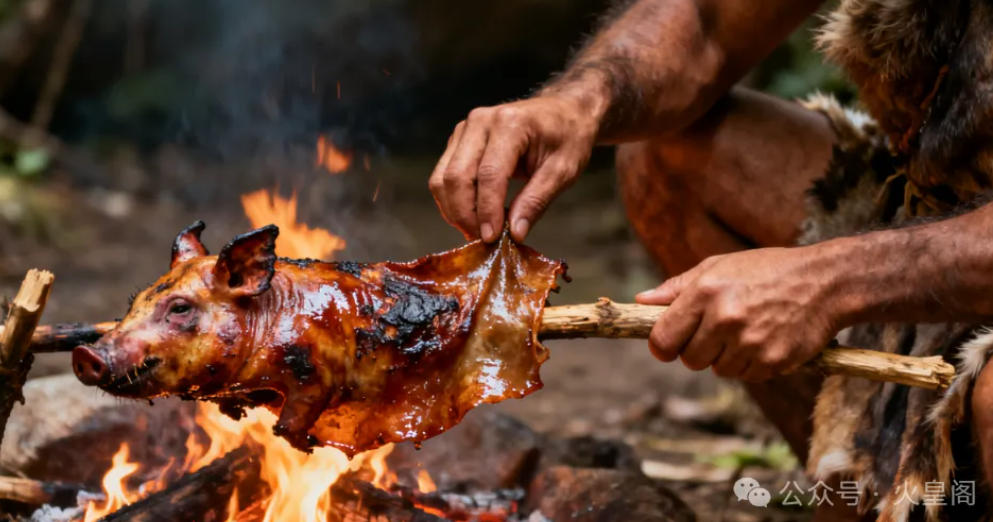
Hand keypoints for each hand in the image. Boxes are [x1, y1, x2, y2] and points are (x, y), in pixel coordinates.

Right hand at [429, 94, 599, 242]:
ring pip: (443, 179)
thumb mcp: (564, 171)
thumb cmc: (568, 137)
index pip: (489, 174)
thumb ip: (536, 201)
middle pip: (456, 177)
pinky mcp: (458, 140)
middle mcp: (480, 122)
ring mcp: (465, 129)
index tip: (492, 238)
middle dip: (465, 215)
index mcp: (510, 123)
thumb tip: (515, 233)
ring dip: (455, 210)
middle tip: (483, 240)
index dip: (487, 211)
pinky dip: (454, 201)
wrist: (563, 112)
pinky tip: (476, 214)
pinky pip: (444, 176)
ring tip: (479, 230)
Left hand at [635, 247, 843, 380]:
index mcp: (706, 292)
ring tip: (747, 330)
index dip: (662, 345)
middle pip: (689, 359)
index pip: (663, 339)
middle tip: (718, 330)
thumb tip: (642, 301)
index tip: (669, 344)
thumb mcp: (719, 266)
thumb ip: (677, 287)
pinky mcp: (772, 362)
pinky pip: (746, 376)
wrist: (825, 282)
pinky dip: (751, 364)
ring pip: (718, 370)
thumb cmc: (766, 271)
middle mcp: (725, 318)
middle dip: (698, 349)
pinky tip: (765, 339)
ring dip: (726, 357)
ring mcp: (750, 343)